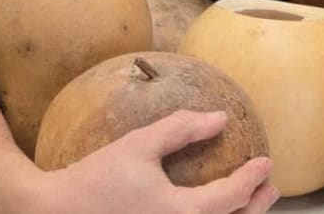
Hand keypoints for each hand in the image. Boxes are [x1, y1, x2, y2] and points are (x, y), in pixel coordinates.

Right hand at [39, 109, 278, 213]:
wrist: (54, 212)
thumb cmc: (97, 178)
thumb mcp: (139, 145)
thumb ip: (181, 129)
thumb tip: (220, 118)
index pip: (228, 198)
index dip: (251, 179)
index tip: (265, 163)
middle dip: (255, 207)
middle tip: (269, 187)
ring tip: (252, 201)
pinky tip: (215, 211)